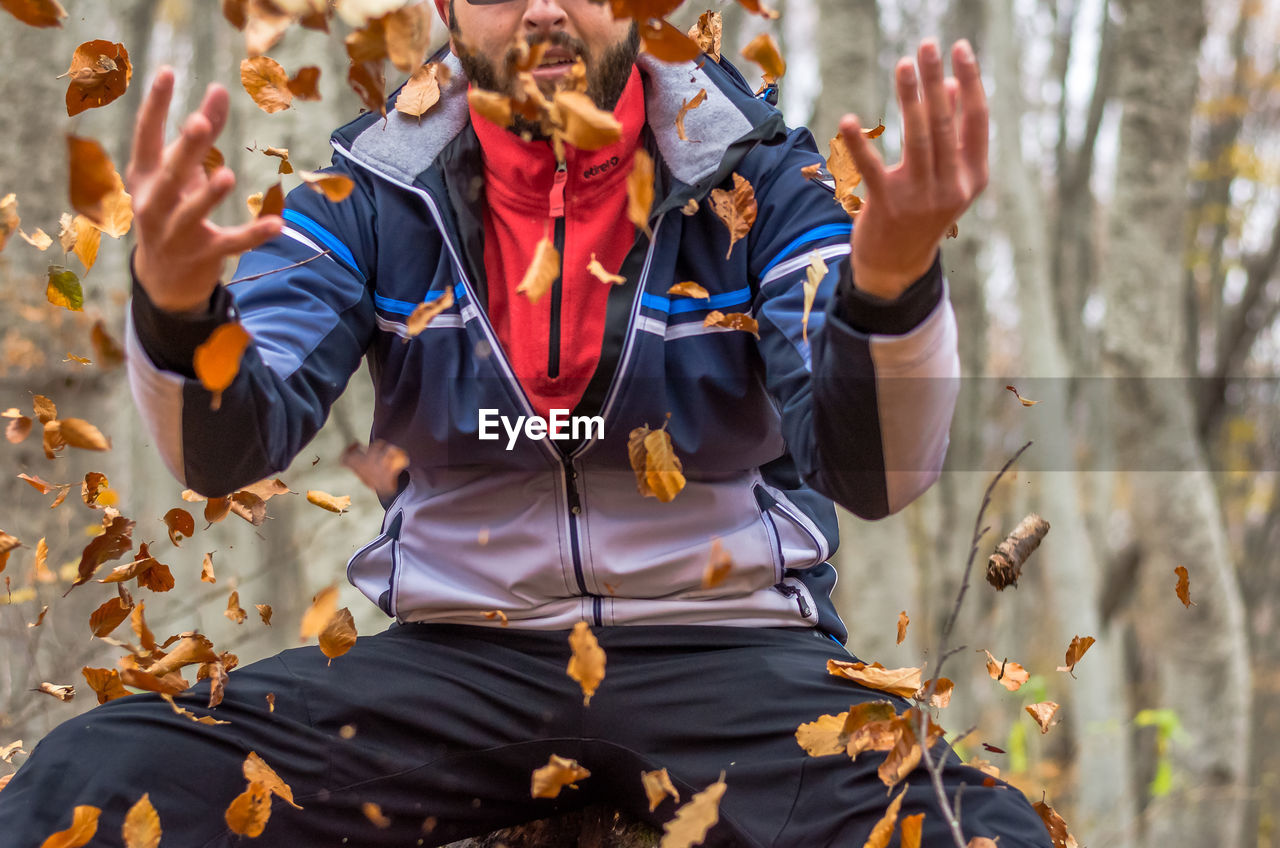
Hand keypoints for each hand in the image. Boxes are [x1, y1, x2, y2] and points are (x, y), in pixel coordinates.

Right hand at [126, 67, 282, 312]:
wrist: (163, 277)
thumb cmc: (174, 207)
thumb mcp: (183, 170)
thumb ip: (204, 134)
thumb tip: (219, 90)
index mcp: (144, 176)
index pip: (146, 135)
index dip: (156, 105)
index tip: (168, 72)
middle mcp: (153, 203)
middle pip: (170, 173)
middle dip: (185, 150)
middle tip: (200, 123)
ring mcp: (175, 233)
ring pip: (191, 212)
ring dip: (208, 195)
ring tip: (226, 176)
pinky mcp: (203, 255)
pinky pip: (231, 243)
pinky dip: (254, 234)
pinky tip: (278, 224)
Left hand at [839, 38, 988, 299]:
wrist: (897, 267)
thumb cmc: (922, 212)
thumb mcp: (947, 179)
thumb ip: (953, 137)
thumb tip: (950, 86)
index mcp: (973, 176)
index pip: (977, 120)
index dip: (970, 82)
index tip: (960, 48)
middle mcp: (952, 186)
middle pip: (946, 124)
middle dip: (936, 81)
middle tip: (927, 45)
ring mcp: (920, 197)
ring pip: (918, 139)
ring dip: (910, 98)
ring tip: (904, 65)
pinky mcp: (887, 206)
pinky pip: (872, 168)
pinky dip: (859, 144)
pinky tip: (848, 121)